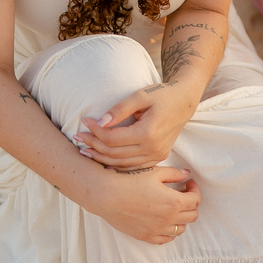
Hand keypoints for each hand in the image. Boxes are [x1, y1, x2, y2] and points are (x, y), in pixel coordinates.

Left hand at [74, 83, 197, 170]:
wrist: (184, 102)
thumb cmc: (162, 95)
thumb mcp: (140, 96)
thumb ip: (120, 109)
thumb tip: (100, 121)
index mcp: (148, 133)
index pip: (113, 138)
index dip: (95, 131)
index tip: (84, 120)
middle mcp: (153, 149)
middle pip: (114, 153)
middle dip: (93, 145)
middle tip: (78, 136)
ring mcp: (156, 156)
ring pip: (121, 164)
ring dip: (101, 158)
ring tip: (84, 150)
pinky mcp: (157, 158)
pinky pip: (132, 167)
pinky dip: (116, 164)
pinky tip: (102, 160)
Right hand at [88, 165, 200, 243]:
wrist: (107, 196)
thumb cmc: (129, 181)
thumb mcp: (154, 173)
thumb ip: (174, 174)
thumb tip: (186, 173)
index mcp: (174, 202)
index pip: (196, 200)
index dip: (195, 190)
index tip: (188, 184)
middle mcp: (169, 219)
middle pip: (192, 215)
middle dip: (191, 204)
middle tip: (183, 194)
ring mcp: (158, 230)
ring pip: (181, 229)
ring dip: (182, 218)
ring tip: (173, 208)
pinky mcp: (146, 236)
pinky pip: (166, 239)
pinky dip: (170, 232)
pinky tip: (164, 222)